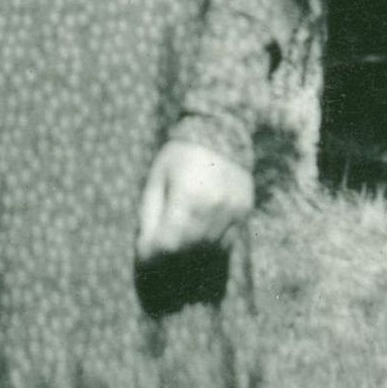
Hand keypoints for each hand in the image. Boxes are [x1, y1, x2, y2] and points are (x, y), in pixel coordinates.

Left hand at [136, 138, 252, 261]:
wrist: (220, 131)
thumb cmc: (181, 154)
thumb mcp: (157, 178)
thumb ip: (150, 213)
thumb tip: (145, 245)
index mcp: (188, 194)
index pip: (169, 241)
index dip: (152, 253)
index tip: (142, 254)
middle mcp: (214, 204)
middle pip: (188, 247)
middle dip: (168, 256)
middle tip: (154, 255)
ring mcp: (233, 209)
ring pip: (208, 247)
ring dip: (188, 253)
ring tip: (174, 247)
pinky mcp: (244, 210)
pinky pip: (227, 241)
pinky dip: (209, 246)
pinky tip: (196, 241)